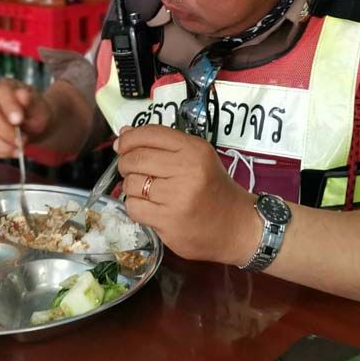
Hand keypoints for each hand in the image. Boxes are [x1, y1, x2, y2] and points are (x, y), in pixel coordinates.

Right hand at [0, 79, 53, 157]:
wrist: (34, 123)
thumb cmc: (37, 112)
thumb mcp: (40, 106)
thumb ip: (32, 102)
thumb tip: (23, 95)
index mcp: (4, 88)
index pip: (2, 95)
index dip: (9, 108)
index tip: (18, 120)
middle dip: (6, 131)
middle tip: (23, 140)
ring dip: (4, 145)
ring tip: (21, 147)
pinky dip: (1, 152)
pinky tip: (13, 151)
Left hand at [116, 125, 260, 265]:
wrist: (237, 227)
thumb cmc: (213, 189)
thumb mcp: (196, 158)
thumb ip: (161, 144)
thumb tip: (123, 135)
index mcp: (194, 150)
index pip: (150, 133)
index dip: (129, 139)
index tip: (122, 145)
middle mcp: (187, 170)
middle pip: (135, 158)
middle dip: (126, 164)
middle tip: (132, 171)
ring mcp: (177, 197)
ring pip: (131, 184)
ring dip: (132, 188)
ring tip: (147, 192)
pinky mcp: (168, 222)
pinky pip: (133, 208)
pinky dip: (136, 207)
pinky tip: (150, 208)